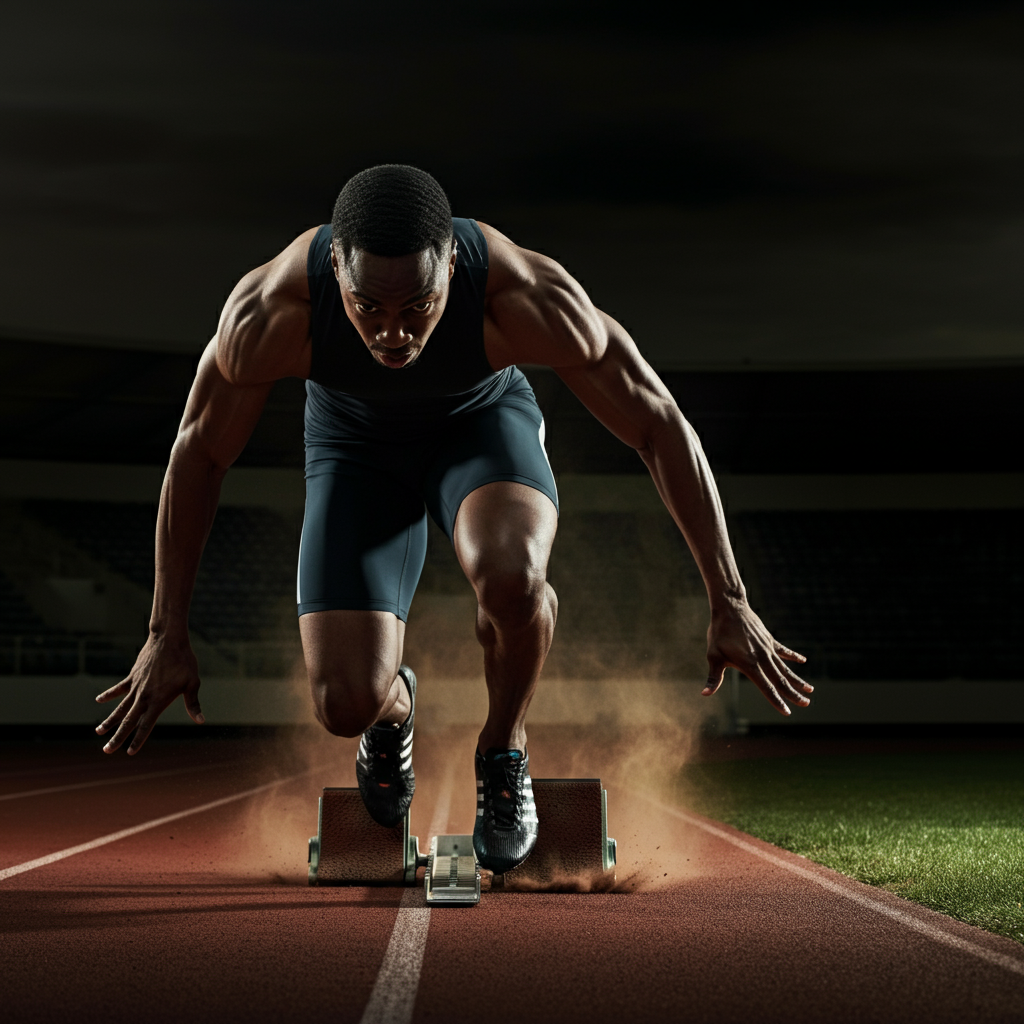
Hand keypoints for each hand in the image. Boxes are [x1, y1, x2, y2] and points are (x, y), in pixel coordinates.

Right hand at [95, 633, 203, 753]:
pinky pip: (118, 688)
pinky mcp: (132, 676)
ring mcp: (136, 686)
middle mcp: (144, 697)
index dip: (138, 740)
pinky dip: (109, 694)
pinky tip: (99, 700)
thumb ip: (193, 704)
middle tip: (106, 751)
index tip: (129, 752)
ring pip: (120, 708)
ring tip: (98, 732)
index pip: (146, 726)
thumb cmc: (184, 662)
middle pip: (128, 721)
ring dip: (109, 720)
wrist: (168, 639)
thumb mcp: (192, 683)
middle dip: (117, 737)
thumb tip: (201, 721)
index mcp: (158, 701)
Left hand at [703, 600, 812, 714]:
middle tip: (806, 704)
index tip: (787, 712)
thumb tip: (704, 694)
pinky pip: (783, 650)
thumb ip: (713, 677)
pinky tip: (803, 660)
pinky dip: (793, 656)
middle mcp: (762, 658)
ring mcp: (767, 648)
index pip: (767, 688)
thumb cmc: (719, 634)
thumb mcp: (713, 656)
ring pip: (785, 667)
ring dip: (797, 679)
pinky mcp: (769, 639)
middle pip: (781, 680)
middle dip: (794, 694)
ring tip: (810, 689)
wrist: (730, 608)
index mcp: (750, 665)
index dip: (777, 701)